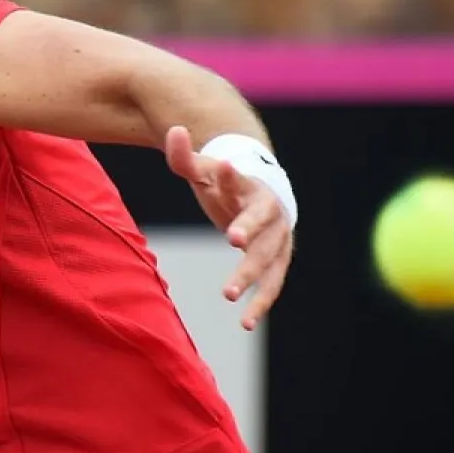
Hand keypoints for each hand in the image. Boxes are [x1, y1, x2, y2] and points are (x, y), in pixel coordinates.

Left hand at [163, 126, 293, 330]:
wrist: (264, 192)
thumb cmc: (227, 182)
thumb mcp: (204, 170)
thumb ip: (185, 156)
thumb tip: (174, 130)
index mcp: (250, 186)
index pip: (239, 179)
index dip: (231, 176)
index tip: (225, 168)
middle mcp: (269, 211)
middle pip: (259, 224)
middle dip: (247, 230)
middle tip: (231, 238)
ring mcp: (278, 238)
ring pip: (267, 259)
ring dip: (250, 276)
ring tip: (228, 294)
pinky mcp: (279, 259)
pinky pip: (273, 283)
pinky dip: (262, 302)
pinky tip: (246, 322)